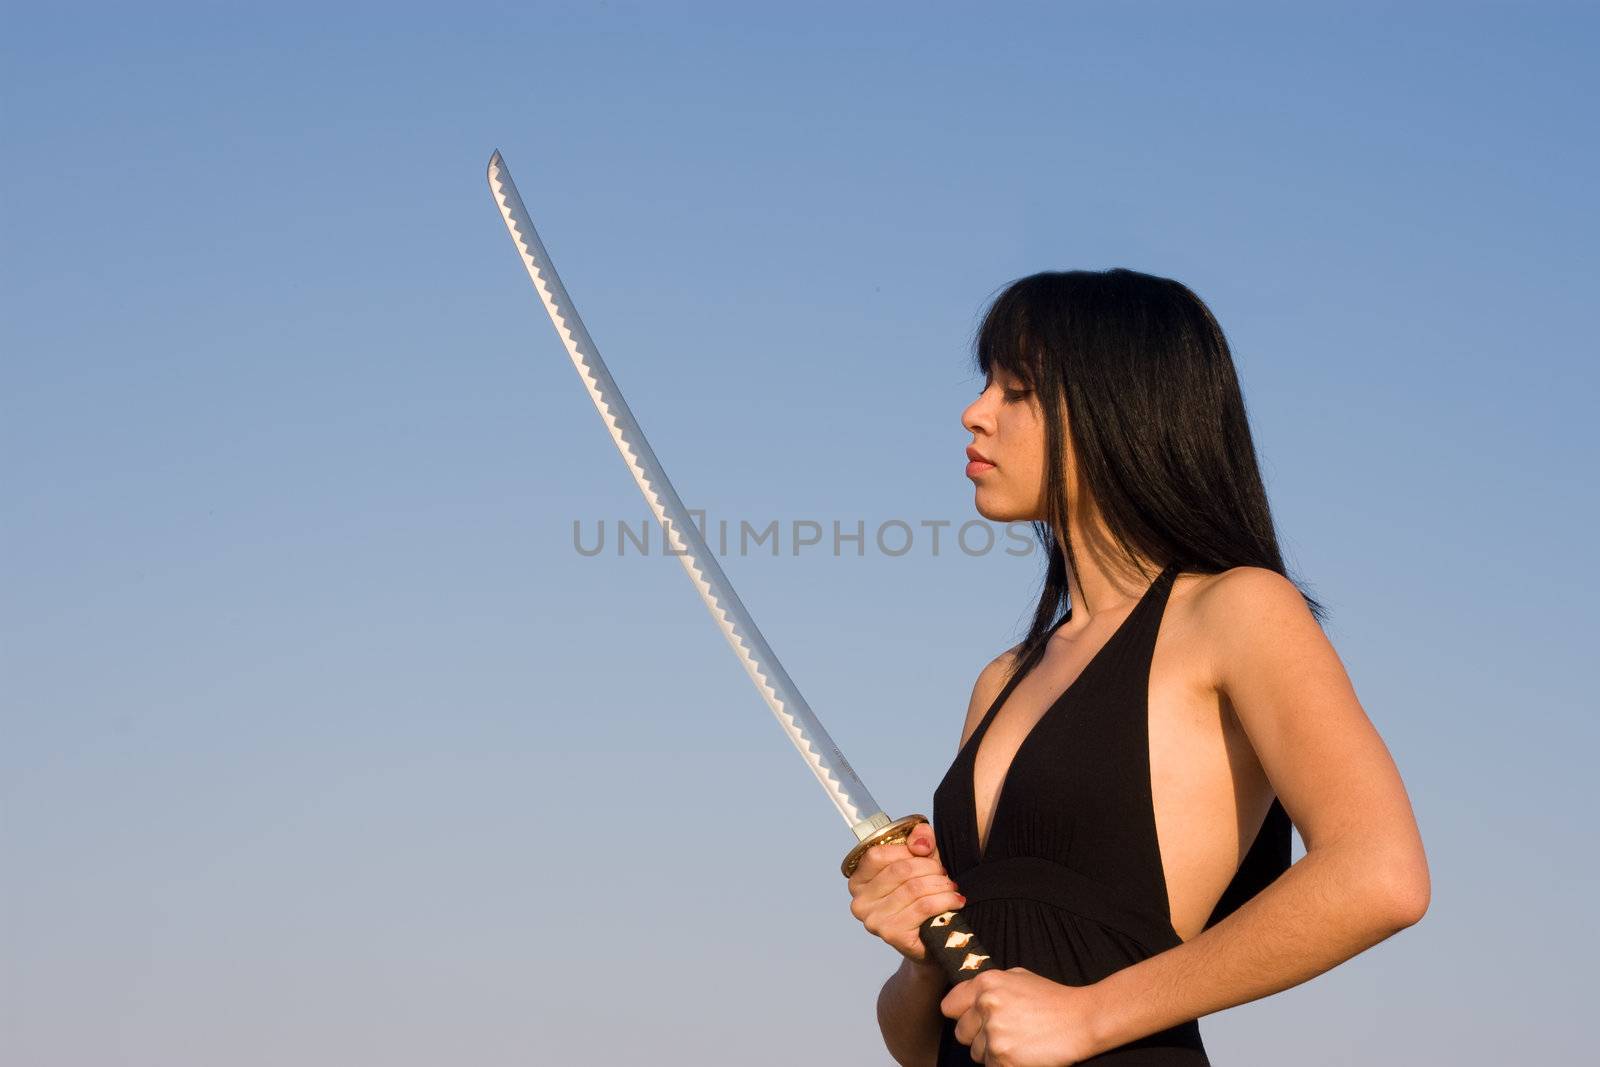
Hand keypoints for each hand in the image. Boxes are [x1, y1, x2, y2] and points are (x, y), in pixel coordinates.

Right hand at [844, 821, 965, 965]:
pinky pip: (924, 907)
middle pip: (899, 871)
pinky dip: (945, 900)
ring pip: (914, 888)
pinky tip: (955, 901)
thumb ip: (919, 840)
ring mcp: (874, 920)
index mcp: (858, 881)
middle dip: (930, 867)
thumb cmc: (920, 897)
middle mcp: (860, 902)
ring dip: (941, 884)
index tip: (926, 854)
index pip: (877, 855)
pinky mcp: (892, 934)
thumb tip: (921, 843)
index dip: (905, 850)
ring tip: (951, 887)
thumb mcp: (920, 861)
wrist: (928, 941)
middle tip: (944, 873)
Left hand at [939, 967, 1098, 1065]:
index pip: (949, 1006)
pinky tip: (1023, 1054)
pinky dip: (1005, 1065)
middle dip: (977, 1037)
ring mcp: (994, 1033)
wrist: (1082, 1019)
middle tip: (1002, 1034)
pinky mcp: (1004, 1057)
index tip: (972, 1020)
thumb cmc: (1052, 999)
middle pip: (961, 1033)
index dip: (961, 1015)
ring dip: (992, 1053)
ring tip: (1018, 1042)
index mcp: (986, 984)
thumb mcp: (1018, 978)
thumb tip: (969, 998)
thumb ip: (989, 987)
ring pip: (976, 1054)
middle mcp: (986, 1006)